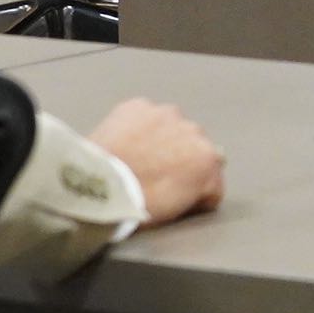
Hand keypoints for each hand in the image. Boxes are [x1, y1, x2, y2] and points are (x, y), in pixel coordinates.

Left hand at [89, 97, 222, 224]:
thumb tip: (202, 179)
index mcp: (208, 158)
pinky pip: (143, 116)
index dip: (196, 185)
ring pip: (170, 125)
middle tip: (156, 173)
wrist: (100, 186)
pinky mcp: (138, 106)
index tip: (178, 193)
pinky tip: (124, 142)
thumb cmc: (139, 204)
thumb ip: (201, 187)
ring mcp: (165, 114)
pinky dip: (137, 126)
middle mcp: (194, 129)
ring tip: (138, 156)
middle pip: (193, 144)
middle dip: (180, 155)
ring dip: (160, 137)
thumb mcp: (182, 206)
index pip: (213, 172)